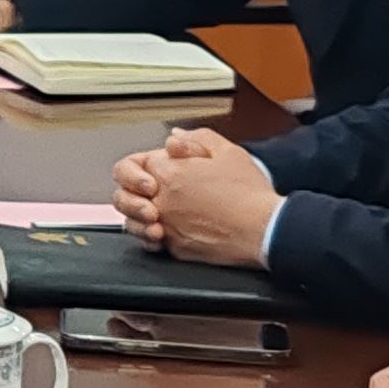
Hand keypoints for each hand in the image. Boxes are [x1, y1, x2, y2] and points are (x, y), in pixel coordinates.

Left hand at [113, 127, 275, 267]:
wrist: (265, 229)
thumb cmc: (249, 193)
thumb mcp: (227, 152)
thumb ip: (195, 139)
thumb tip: (173, 139)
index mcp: (169, 172)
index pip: (134, 164)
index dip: (145, 166)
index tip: (161, 169)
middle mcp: (162, 200)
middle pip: (123, 193)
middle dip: (130, 191)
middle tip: (146, 191)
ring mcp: (167, 226)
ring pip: (131, 222)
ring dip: (137, 216)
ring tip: (153, 213)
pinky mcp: (176, 248)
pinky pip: (150, 244)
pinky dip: (151, 238)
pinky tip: (163, 231)